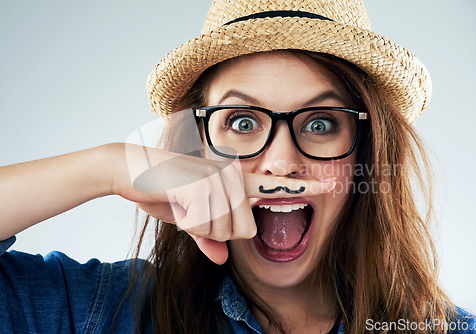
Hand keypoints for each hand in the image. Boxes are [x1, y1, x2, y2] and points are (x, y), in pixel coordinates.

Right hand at [112, 144, 335, 263]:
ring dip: (201, 229)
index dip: (301, 187)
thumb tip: (222, 260)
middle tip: (196, 212)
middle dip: (218, 233)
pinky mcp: (202, 187)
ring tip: (186, 205)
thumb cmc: (164, 190)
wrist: (132, 169)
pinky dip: (189, 225)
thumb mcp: (190, 218)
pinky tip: (179, 204)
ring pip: (224, 231)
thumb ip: (210, 238)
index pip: (272, 185)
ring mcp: (219, 180)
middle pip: (244, 230)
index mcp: (234, 179)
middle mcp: (232, 177)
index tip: (327, 186)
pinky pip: (205, 228)